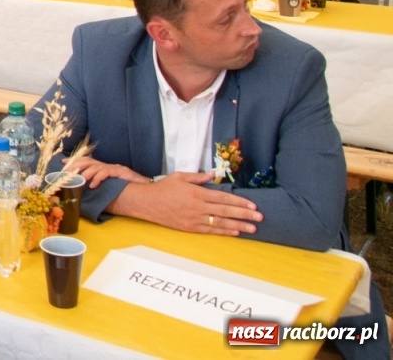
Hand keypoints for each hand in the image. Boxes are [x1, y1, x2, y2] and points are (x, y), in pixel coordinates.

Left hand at [67, 154, 150, 188]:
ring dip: (86, 173)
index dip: (75, 161)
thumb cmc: (126, 190)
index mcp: (104, 168)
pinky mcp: (121, 171)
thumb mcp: (109, 187)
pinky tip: (93, 185)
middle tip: (67, 172)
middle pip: (88, 161)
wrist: (146, 190)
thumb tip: (84, 192)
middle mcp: (108, 166)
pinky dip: (98, 178)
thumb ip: (99, 186)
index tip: (63, 162)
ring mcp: (114, 168)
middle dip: (76, 165)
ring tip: (80, 180)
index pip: (87, 161)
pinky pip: (106, 172)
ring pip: (96, 166)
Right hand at [110, 171, 263, 235]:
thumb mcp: (179, 177)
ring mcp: (194, 219)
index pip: (223, 198)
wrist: (146, 203)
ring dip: (239, 225)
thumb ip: (198, 177)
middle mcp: (197, 207)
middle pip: (226, 211)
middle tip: (260, 218)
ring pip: (221, 222)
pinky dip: (224, 231)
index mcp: (196, 193)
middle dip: (245, 214)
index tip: (252, 205)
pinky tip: (235, 232)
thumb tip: (213, 174)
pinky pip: (210, 230)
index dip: (239, 202)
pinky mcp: (190, 228)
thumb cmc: (163, 188)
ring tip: (252, 228)